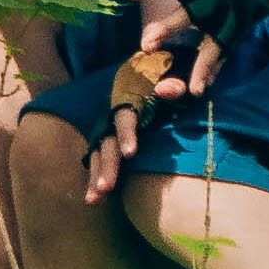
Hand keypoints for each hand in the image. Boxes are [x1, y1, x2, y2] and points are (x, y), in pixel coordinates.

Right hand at [82, 8, 204, 200]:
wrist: (154, 68)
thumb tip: (166, 90)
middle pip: (108, 141)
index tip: (131, 153)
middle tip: (106, 188)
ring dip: (97, 175)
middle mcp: (114, 113)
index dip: (127, 133)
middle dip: (107, 165)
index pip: (126, 116)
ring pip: (99, 153)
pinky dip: (96, 177)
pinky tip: (94, 199)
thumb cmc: (169, 73)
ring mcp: (109, 127)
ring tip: (94, 200)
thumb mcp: (175, 73)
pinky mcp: (109, 138)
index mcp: (130, 96)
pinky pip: (100, 159)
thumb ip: (174, 82)